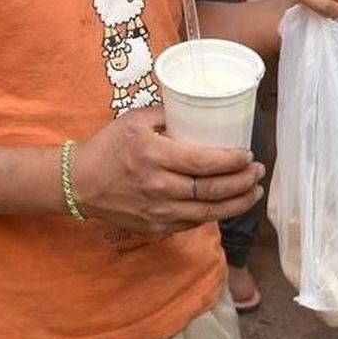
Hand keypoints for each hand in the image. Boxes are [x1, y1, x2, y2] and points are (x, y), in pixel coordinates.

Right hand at [71, 107, 263, 236]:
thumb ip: (167, 114)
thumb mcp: (134, 120)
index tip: (248, 154)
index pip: (204, 162)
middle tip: (258, 171)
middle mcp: (159, 187)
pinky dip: (214, 214)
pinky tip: (226, 204)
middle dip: (243, 182)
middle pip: (212, 190)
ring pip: (208, 212)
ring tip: (253, 192)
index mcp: (155, 156)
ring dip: (237, 203)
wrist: (79, 183)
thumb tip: (199, 110)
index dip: (233, 161)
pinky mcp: (156, 227)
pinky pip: (194, 223)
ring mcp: (158, 211)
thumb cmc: (107, 147)